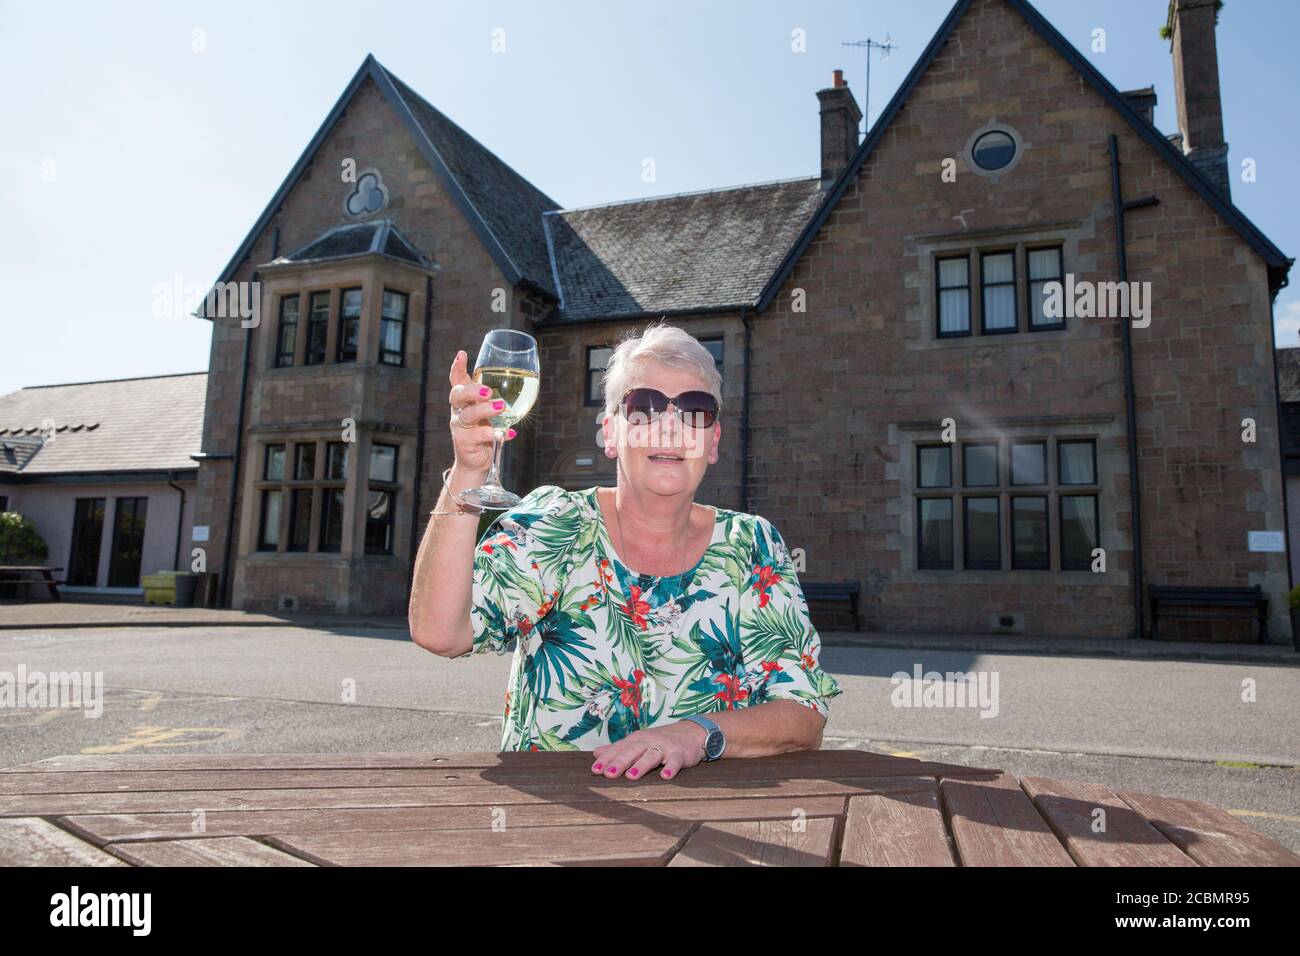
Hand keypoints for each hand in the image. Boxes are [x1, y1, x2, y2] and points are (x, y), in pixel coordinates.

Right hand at [447, 349, 513, 473]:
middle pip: (458, 395)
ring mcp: (460, 427)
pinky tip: (509, 433)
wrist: (475, 461)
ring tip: (500, 407)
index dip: (457, 368)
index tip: (462, 354)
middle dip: (472, 391)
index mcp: (464, 401)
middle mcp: (459, 411)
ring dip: (484, 410)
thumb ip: (496, 400)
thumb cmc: (483, 431)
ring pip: (468, 415)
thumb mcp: (488, 413)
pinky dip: (497, 433)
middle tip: (488, 391)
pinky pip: (481, 436)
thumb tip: (523, 384)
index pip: (456, 381)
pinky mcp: (465, 442)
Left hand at [590, 720, 707, 781]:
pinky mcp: (680, 754)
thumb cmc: (660, 740)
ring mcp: (664, 747)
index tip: (594, 770)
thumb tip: (596, 753)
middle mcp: (648, 742)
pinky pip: (675, 761)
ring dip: (641, 765)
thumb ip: (618, 749)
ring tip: (631, 776)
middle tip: (608, 774)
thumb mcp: (638, 742)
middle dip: (619, 762)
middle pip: (632, 752)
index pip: (618, 749)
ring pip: (651, 756)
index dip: (606, 759)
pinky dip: (671, 768)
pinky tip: (666, 776)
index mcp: (636, 740)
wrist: (692, 732)